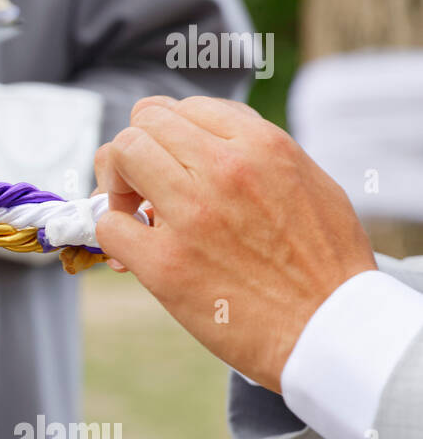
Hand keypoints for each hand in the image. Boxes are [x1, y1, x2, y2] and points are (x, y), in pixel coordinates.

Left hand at [93, 95, 376, 390]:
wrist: (331, 331)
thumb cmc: (323, 263)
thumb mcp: (307, 182)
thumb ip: (253, 153)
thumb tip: (199, 141)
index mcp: (261, 146)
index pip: (182, 108)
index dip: (166, 134)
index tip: (170, 163)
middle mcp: (223, 170)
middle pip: (142, 124)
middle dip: (135, 152)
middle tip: (141, 189)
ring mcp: (191, 214)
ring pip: (119, 156)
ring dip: (116, 184)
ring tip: (134, 215)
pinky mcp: (166, 264)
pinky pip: (107, 225)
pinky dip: (113, 236)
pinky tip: (134, 253)